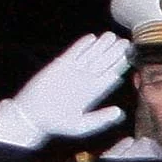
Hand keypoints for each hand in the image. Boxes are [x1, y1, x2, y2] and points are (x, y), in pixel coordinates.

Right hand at [0, 31, 134, 149]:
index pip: (109, 77)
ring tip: (111, 36)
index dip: (119, 67)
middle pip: (102, 63)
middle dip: (113, 53)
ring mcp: (72, 72)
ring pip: (89, 56)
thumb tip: (119, 112)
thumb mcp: (81, 125)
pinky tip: (91, 38)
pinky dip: (81, 45)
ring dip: (100, 46)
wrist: (32, 116)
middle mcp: (84, 80)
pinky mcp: (58, 66)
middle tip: (125, 42)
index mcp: (92, 93)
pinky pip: (72, 53)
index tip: (130, 58)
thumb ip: (100, 118)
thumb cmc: (56, 123)